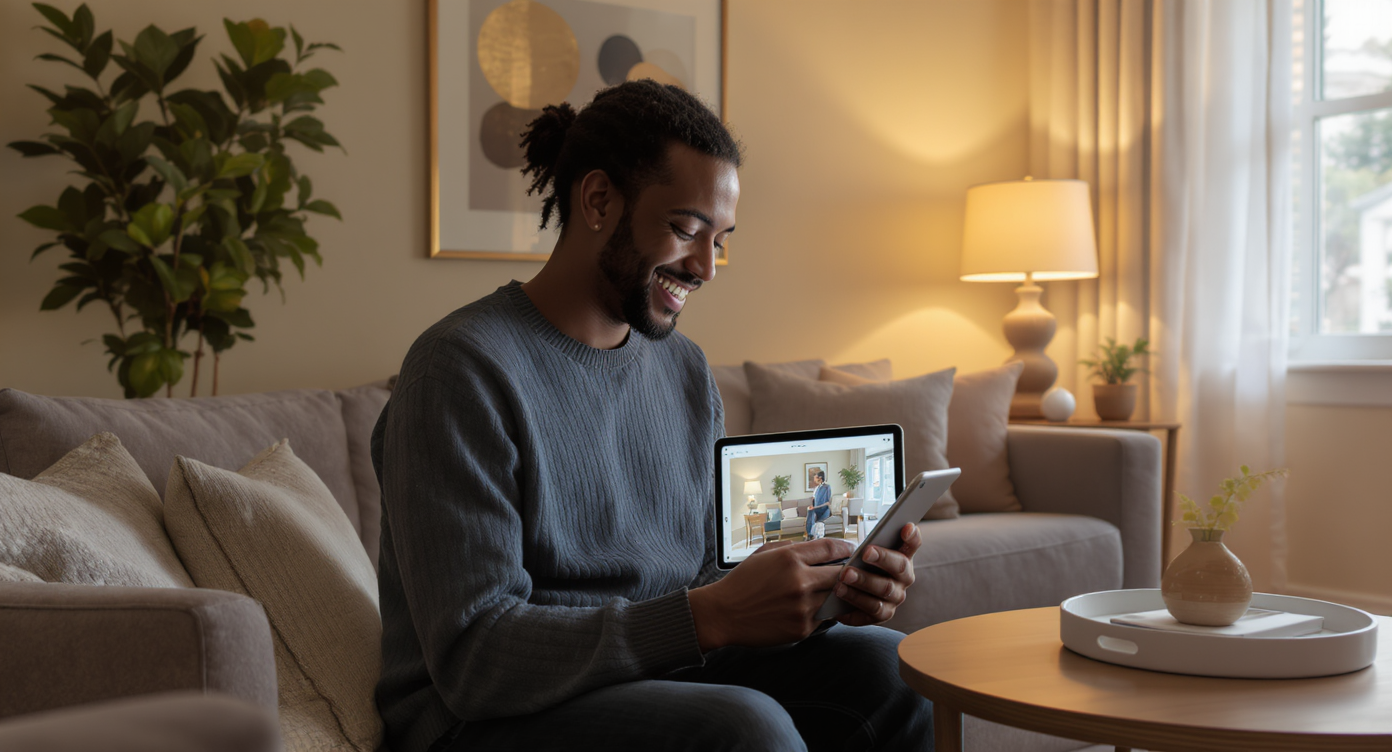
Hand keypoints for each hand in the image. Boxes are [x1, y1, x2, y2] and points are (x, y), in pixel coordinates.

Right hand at [688, 537, 854, 650]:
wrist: (723, 614)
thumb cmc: (742, 582)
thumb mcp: (764, 554)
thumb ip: (792, 548)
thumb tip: (817, 546)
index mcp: (790, 558)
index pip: (830, 548)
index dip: (845, 547)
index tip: (850, 549)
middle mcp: (800, 582)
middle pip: (841, 574)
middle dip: (846, 571)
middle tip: (849, 571)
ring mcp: (803, 607)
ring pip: (835, 598)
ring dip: (834, 594)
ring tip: (828, 591)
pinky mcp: (802, 628)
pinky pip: (823, 617)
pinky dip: (820, 612)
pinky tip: (808, 608)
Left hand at [834, 522, 920, 626]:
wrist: (849, 591)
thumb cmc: (859, 566)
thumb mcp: (863, 552)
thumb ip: (869, 545)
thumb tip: (865, 544)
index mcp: (902, 556)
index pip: (913, 543)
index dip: (912, 536)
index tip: (906, 527)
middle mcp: (905, 577)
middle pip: (899, 566)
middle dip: (882, 558)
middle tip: (864, 553)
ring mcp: (896, 597)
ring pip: (884, 590)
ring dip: (863, 583)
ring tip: (843, 577)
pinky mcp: (884, 614)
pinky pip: (873, 611)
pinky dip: (856, 603)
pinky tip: (840, 598)